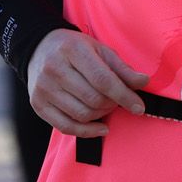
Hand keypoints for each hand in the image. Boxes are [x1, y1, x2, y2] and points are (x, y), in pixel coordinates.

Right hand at [26, 30, 147, 137]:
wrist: (40, 48)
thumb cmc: (76, 49)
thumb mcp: (101, 50)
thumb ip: (122, 68)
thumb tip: (143, 82)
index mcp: (73, 50)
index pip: (102, 79)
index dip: (123, 96)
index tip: (139, 107)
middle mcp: (54, 69)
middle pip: (93, 99)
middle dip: (112, 104)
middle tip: (117, 100)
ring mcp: (43, 88)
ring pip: (82, 114)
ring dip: (101, 115)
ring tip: (106, 106)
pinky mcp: (38, 104)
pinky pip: (66, 127)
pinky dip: (87, 132)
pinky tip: (101, 128)